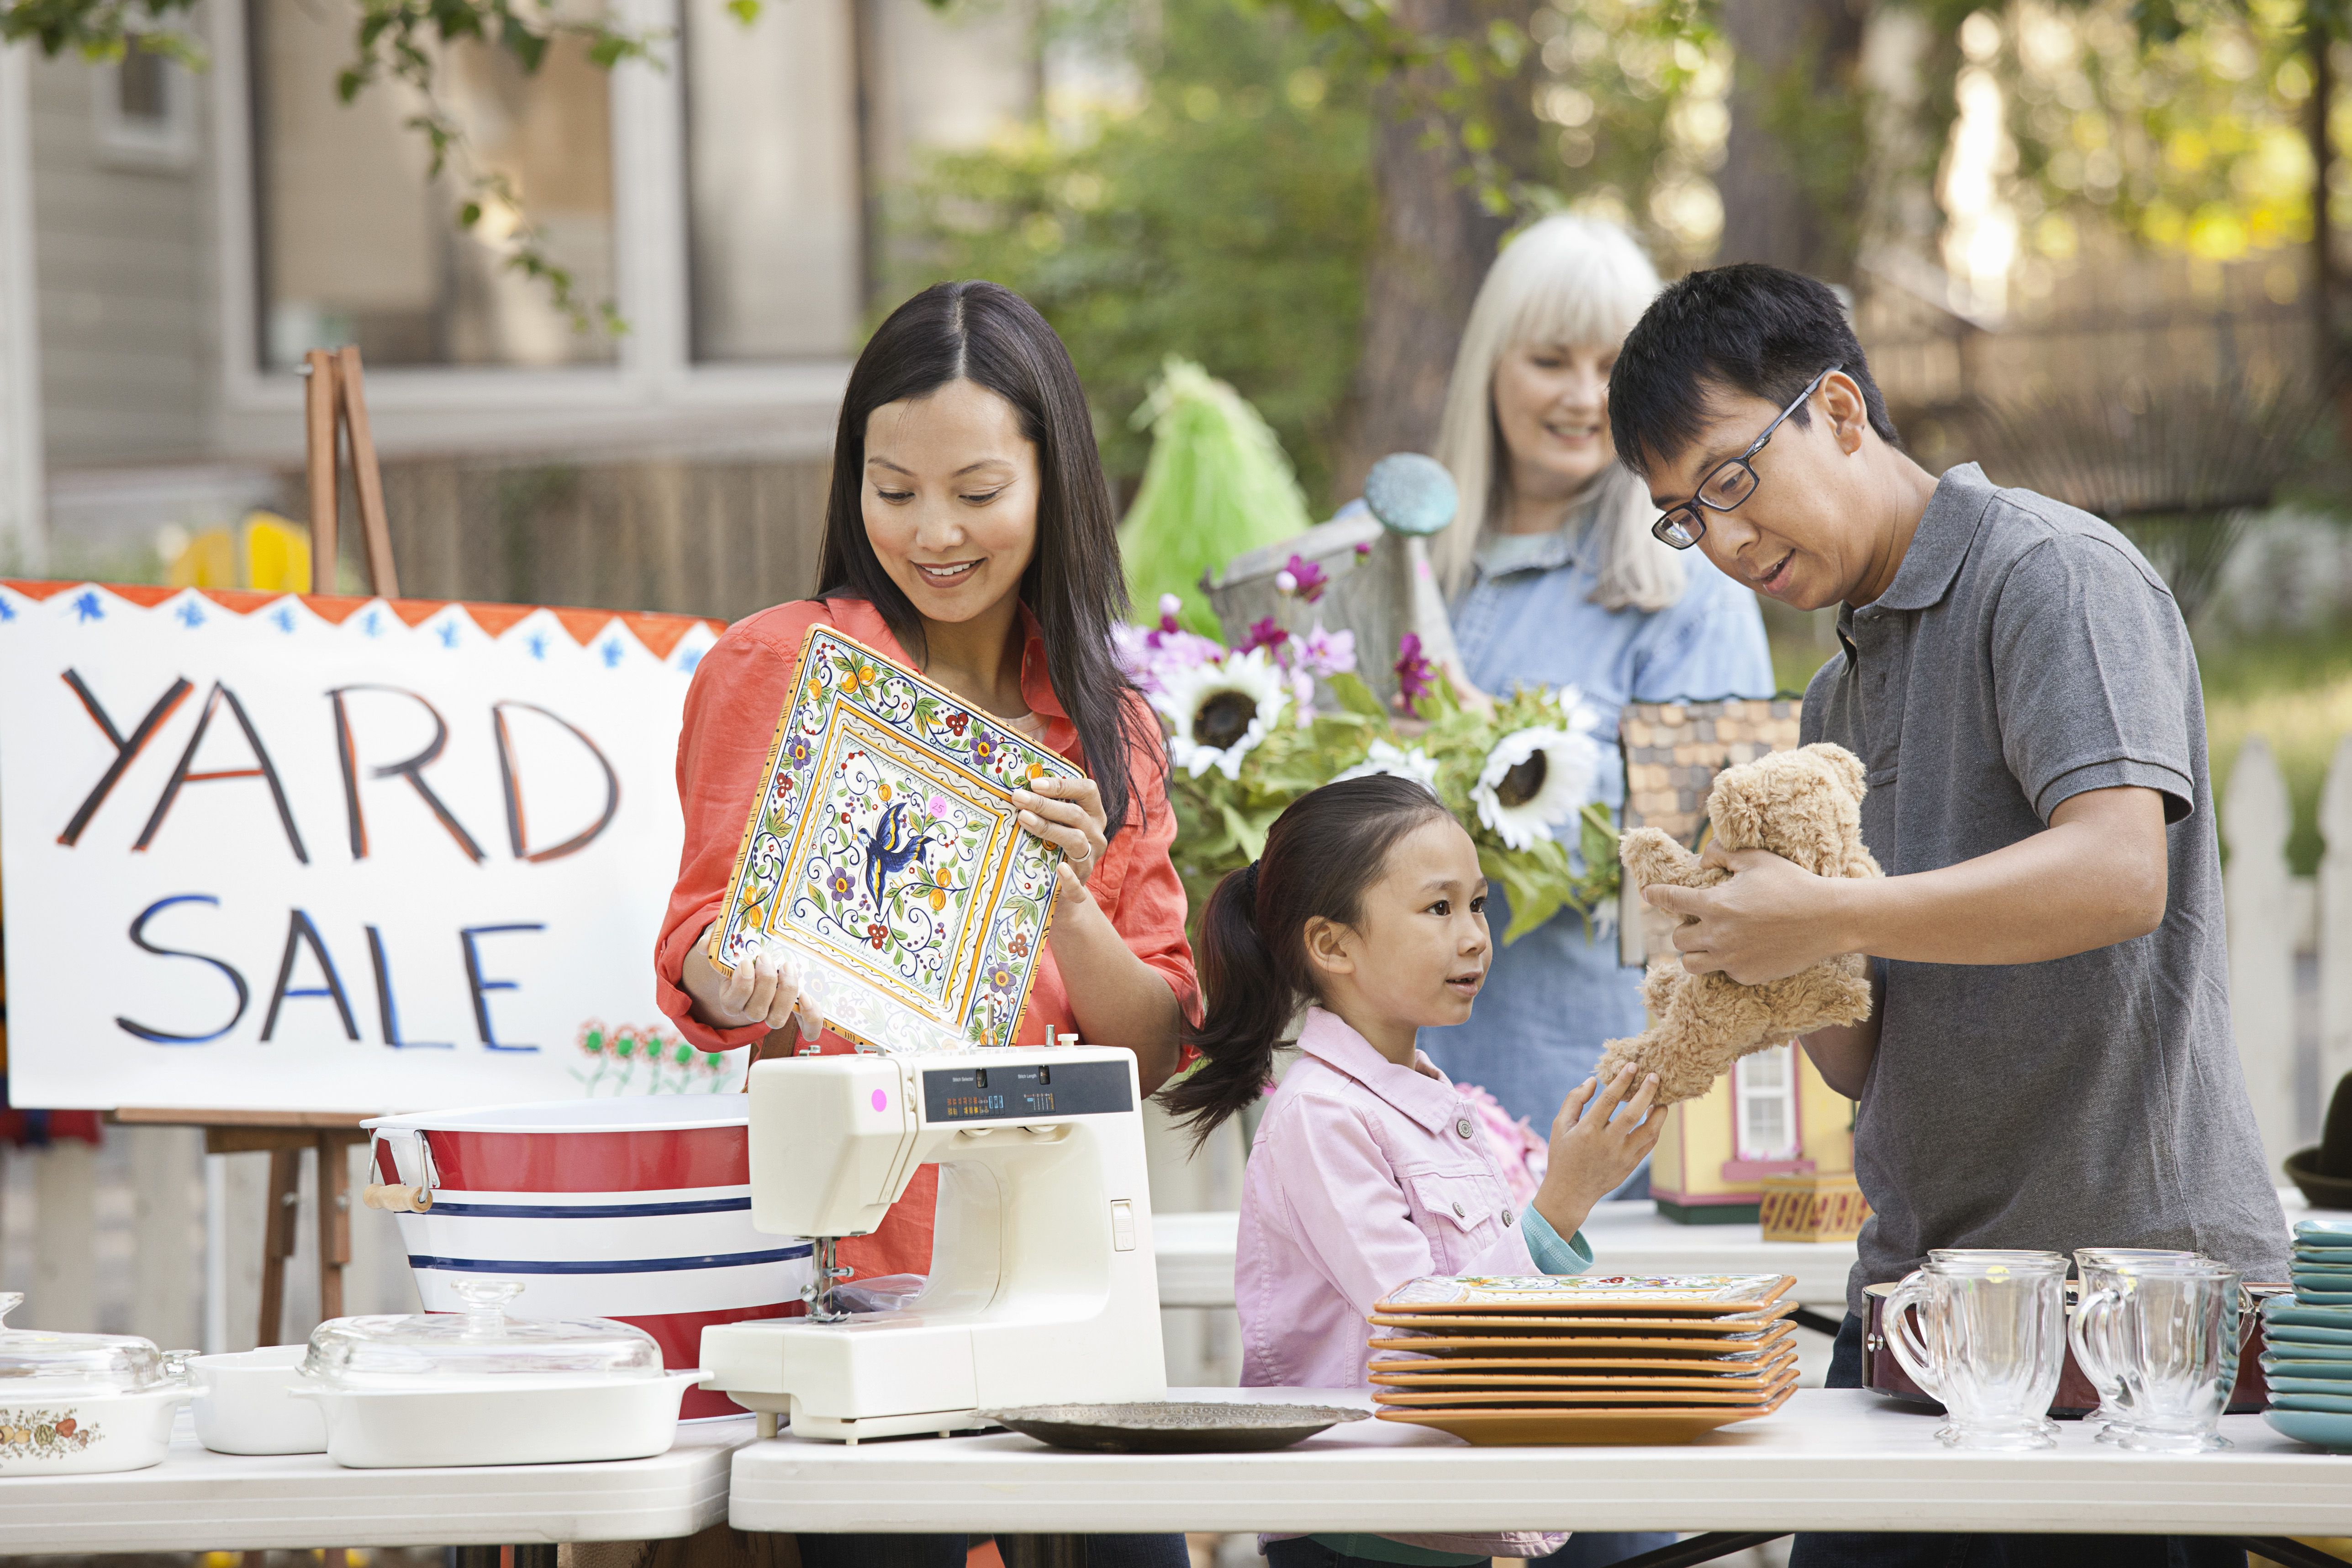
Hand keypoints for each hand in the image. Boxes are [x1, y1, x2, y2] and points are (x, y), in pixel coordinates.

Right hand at [710, 936, 826, 1041]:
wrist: (758, 959)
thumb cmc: (741, 952)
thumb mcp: (725, 942)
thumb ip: (712, 940)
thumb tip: (704, 945)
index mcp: (731, 999)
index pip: (733, 1002)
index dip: (741, 985)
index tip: (746, 962)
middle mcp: (751, 1010)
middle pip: (756, 1011)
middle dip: (764, 983)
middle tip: (766, 959)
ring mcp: (773, 1013)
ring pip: (777, 1019)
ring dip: (785, 993)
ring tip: (787, 967)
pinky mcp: (796, 1011)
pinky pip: (806, 1027)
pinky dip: (810, 1018)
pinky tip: (809, 998)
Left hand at [1013, 774, 1107, 900]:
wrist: (1059, 891)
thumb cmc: (1052, 847)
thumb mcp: (1056, 824)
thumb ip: (1045, 807)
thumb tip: (1016, 788)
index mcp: (1093, 815)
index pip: (1087, 790)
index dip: (1062, 785)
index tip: (1034, 783)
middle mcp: (1096, 835)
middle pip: (1076, 815)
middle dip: (1045, 804)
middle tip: (1018, 797)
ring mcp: (1089, 861)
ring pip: (1076, 841)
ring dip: (1048, 828)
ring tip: (1023, 818)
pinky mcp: (1079, 887)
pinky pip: (1078, 885)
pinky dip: (1069, 878)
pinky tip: (1059, 869)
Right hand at [1531, 1063, 1663, 1236]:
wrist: (1570, 1192)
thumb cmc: (1563, 1155)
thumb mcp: (1560, 1126)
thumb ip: (1574, 1100)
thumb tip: (1593, 1081)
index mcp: (1587, 1131)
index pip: (1608, 1100)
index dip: (1622, 1081)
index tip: (1632, 1066)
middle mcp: (1606, 1144)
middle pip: (1633, 1114)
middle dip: (1647, 1092)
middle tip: (1655, 1076)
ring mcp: (1621, 1156)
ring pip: (1648, 1132)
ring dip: (1658, 1113)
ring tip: (1661, 1098)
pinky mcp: (1630, 1165)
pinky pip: (1648, 1144)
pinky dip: (1655, 1129)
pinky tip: (1655, 1117)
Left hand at [1643, 843, 1842, 983]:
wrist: (1828, 919)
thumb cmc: (1793, 884)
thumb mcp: (1757, 859)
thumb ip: (1723, 853)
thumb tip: (1702, 857)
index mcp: (1715, 905)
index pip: (1671, 900)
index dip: (1656, 895)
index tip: (1648, 894)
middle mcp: (1717, 936)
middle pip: (1678, 940)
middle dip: (1684, 930)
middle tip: (1698, 922)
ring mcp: (1731, 960)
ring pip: (1692, 964)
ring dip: (1695, 953)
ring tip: (1709, 944)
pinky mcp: (1747, 976)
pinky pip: (1724, 973)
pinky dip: (1727, 964)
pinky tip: (1743, 951)